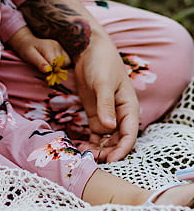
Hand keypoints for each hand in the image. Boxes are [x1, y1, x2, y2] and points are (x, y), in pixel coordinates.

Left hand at [7, 26, 70, 77]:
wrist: (27, 41)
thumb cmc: (26, 49)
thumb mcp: (29, 55)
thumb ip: (39, 62)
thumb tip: (47, 70)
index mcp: (48, 47)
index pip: (56, 63)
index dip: (53, 71)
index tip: (48, 77)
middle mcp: (57, 46)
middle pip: (63, 63)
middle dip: (56, 69)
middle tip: (47, 72)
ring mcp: (60, 47)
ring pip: (67, 62)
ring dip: (60, 67)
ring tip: (50, 67)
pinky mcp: (62, 49)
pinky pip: (67, 60)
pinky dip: (62, 64)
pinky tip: (54, 64)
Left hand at [19, 0, 138, 161]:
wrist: (87, 49)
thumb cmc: (101, 63)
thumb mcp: (103, 83)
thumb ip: (105, 105)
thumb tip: (109, 128)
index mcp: (129, 107)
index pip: (130, 133)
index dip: (122, 149)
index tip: (112, 160)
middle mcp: (120, 114)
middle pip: (118, 140)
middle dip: (109, 153)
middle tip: (93, 161)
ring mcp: (107, 115)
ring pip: (107, 140)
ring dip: (99, 150)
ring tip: (85, 157)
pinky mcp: (95, 114)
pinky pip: (95, 134)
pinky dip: (90, 142)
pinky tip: (80, 148)